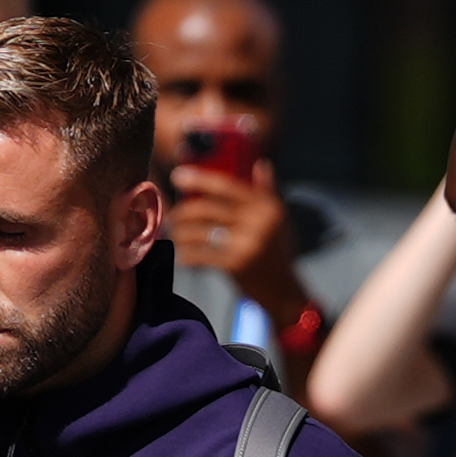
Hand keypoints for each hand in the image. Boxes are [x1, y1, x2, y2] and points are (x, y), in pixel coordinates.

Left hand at [168, 158, 311, 327]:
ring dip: (182, 233)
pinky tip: (182, 257)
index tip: (178, 175)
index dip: (200, 179)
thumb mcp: (277, 220)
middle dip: (184, 211)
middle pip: (209, 208)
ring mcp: (247, 243)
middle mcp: (258, 220)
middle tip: (171, 215)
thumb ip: (267, 192)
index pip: (227, 186)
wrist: (284, 292)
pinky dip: (189, 256)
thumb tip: (261, 164)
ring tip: (175, 234)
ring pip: (202, 231)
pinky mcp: (237, 264)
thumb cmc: (277, 254)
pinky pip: (203, 255)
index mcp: (266, 205)